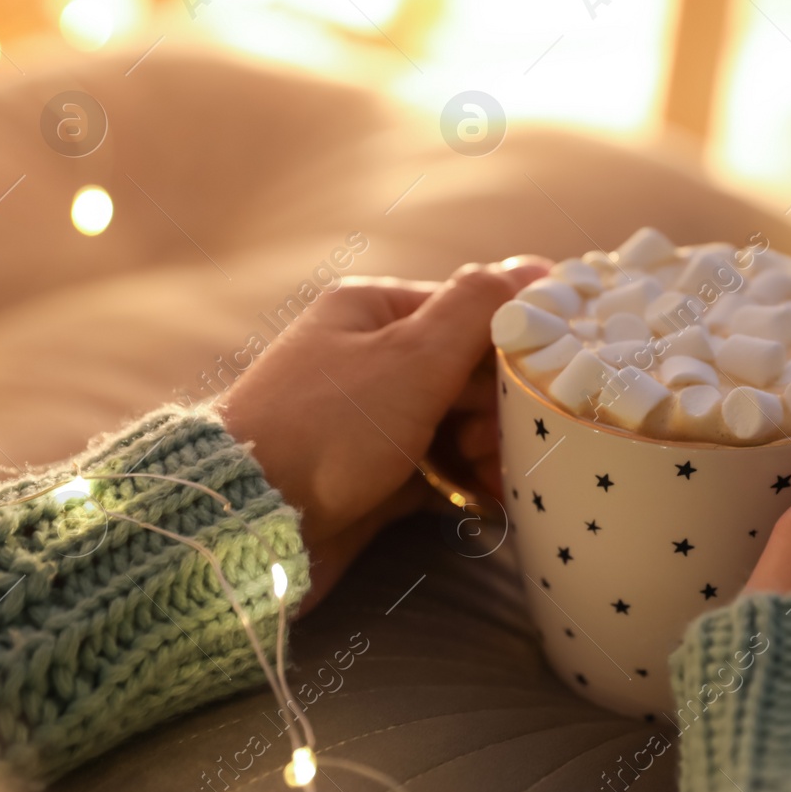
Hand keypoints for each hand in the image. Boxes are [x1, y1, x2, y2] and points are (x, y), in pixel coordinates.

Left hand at [215, 258, 550, 602]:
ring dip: (489, 450)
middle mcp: (368, 359)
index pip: (468, 312)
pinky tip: (493, 502)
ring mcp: (368, 421)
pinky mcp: (369, 477)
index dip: (512, 347)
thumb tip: (538, 267)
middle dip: (500, 408)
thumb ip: (480, 308)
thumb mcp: (413, 355)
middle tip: (513, 442)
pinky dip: (466, 484)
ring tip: (497, 478)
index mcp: (372, 311)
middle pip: (465, 372)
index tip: (541, 385)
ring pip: (455, 425)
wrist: (249, 524)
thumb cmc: (330, 427)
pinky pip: (436, 472)